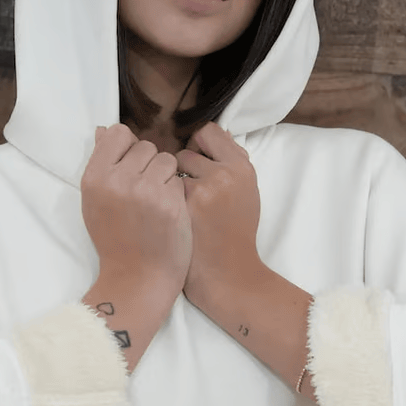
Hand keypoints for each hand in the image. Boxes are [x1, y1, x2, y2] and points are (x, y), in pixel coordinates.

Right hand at [82, 123, 191, 296]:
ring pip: (166, 159)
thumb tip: (103, 130)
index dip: (129, 148)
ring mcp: (145, 191)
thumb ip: (101, 165)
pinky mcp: (170, 202)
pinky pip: (179, 179)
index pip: (118, 133)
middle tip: (144, 192)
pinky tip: (167, 212)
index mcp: (94, 177)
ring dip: (165, 176)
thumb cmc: (116, 240)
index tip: (131, 168)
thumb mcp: (95, 202)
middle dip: (149, 165)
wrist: (137, 277)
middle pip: (145, 146)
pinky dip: (176, 193)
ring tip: (156, 201)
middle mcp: (118, 180)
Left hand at [175, 122, 263, 307]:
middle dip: (181, 170)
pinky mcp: (182, 207)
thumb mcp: (245, 193)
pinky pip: (160, 190)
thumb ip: (231, 162)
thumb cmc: (234, 235)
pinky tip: (170, 217)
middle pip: (185, 152)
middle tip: (189, 193)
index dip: (197, 146)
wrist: (227, 274)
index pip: (208, 132)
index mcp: (242, 167)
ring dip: (169, 185)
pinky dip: (162, 201)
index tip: (195, 162)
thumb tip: (212, 135)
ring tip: (181, 207)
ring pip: (169, 171)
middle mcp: (224, 174)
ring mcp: (202, 190)